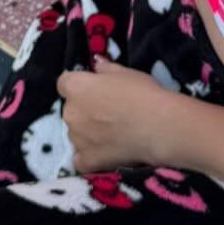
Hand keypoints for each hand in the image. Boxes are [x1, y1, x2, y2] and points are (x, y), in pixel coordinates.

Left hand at [56, 59, 178, 170]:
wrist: (158, 127)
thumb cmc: (143, 94)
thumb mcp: (127, 73)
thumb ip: (106, 68)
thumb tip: (96, 63)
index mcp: (76, 87)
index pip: (65, 83)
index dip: (79, 86)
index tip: (94, 90)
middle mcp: (70, 112)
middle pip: (72, 109)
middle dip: (85, 111)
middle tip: (109, 114)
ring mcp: (76, 138)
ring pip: (77, 134)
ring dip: (88, 133)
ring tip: (113, 136)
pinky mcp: (86, 160)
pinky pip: (81, 159)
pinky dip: (90, 157)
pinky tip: (106, 154)